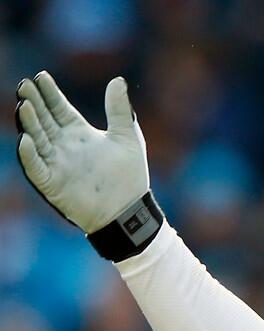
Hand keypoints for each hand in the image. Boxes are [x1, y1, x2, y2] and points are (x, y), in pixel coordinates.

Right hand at [15, 72, 151, 233]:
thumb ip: (119, 110)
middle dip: (34, 103)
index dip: (50, 94)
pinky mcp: (53, 183)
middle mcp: (64, 146)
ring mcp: (57, 164)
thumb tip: (118, 80)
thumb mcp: (128, 137)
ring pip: (37, 139)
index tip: (40, 77)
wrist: (130, 210)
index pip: (59, 109)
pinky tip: (25, 140)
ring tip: (24, 106)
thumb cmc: (129, 176)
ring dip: (29, 124)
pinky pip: (36, 167)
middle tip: (24, 85)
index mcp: (80, 134)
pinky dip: (29, 155)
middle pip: (44, 120)